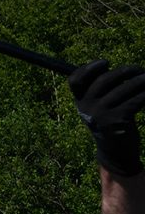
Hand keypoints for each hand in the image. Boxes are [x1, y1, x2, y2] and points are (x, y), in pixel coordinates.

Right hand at [69, 59, 144, 175]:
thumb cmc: (110, 121)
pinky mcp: (117, 120)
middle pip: (104, 79)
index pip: (75, 80)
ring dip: (140, 81)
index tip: (105, 63)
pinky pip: (135, 100)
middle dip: (124, 71)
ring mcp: (101, 114)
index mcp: (80, 101)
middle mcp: (87, 107)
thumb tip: (122, 70)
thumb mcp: (99, 106)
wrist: (115, 150)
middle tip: (137, 70)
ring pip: (124, 88)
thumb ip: (102, 90)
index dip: (88, 68)